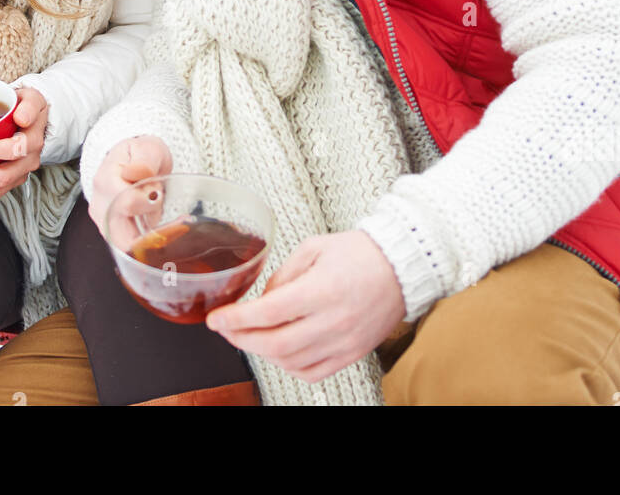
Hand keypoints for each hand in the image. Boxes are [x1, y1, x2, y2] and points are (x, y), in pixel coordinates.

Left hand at [0, 87, 46, 205]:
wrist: (29, 121)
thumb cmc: (24, 108)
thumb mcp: (31, 98)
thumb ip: (28, 106)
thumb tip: (22, 118)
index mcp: (33, 141)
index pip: (15, 150)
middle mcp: (28, 162)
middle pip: (3, 177)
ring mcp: (17, 175)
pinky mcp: (6, 184)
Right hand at [87, 135, 172, 246]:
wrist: (131, 163)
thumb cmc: (139, 155)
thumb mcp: (147, 148)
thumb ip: (145, 160)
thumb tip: (137, 172)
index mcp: (106, 181)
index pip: (129, 203)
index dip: (150, 201)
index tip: (160, 192)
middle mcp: (100, 205)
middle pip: (123, 235)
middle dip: (151, 231)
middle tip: (171, 217)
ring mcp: (104, 222)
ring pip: (128, 245)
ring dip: (151, 236)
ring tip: (166, 216)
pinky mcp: (112, 233)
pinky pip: (130, 246)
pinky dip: (149, 240)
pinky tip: (163, 225)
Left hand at [205, 230, 405, 383]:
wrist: (402, 266)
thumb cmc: (360, 252)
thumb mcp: (314, 247)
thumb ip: (283, 275)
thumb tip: (262, 300)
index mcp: (323, 289)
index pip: (269, 312)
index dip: (236, 318)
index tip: (216, 318)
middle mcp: (334, 320)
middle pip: (275, 343)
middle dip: (242, 338)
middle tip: (226, 329)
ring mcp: (344, 342)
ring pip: (290, 362)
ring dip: (262, 352)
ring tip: (250, 336)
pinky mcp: (352, 354)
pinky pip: (312, 372)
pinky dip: (288, 366)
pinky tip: (279, 352)